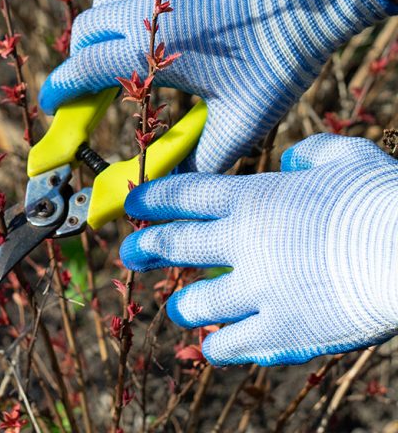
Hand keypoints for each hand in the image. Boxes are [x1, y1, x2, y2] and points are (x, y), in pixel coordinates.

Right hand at [40, 0, 396, 172]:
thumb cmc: (275, 60)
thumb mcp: (238, 124)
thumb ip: (200, 161)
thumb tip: (170, 190)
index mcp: (147, 51)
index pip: (81, 70)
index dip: (59, 91)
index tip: (52, 105)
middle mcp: (140, 11)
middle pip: (82, 34)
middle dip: (78, 62)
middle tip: (92, 88)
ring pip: (101, 2)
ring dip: (99, 30)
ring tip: (118, 54)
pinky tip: (144, 19)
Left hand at [121, 134, 397, 365]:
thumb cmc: (384, 198)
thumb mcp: (346, 157)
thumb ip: (309, 154)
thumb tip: (290, 162)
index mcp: (253, 200)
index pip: (184, 196)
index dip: (152, 200)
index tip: (133, 206)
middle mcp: (243, 244)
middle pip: (174, 245)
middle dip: (144, 248)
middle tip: (128, 253)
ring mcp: (258, 291)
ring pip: (196, 304)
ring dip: (184, 306)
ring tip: (178, 309)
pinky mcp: (282, 332)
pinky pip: (232, 345)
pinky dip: (218, 347)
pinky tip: (214, 347)